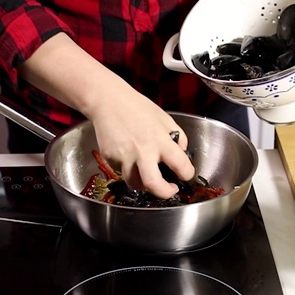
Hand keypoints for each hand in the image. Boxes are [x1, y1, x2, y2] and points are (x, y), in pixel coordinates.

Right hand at [20, 33, 194, 198]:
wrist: (107, 101)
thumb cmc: (137, 107)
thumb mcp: (165, 118)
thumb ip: (177, 137)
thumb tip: (181, 154)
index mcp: (159, 140)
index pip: (180, 165)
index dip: (187, 174)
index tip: (185, 175)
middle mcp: (142, 151)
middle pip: (154, 184)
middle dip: (165, 193)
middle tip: (169, 190)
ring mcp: (123, 157)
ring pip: (135, 183)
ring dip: (144, 183)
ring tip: (147, 173)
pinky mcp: (110, 159)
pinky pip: (122, 172)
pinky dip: (129, 169)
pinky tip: (129, 156)